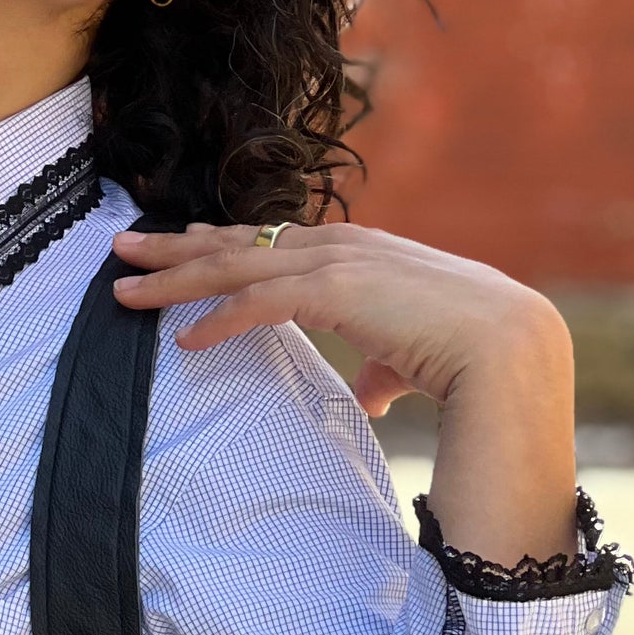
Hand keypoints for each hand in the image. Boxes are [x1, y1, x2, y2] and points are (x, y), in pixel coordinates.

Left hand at [109, 218, 568, 417]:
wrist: (512, 353)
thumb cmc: (472, 358)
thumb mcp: (414, 355)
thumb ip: (385, 368)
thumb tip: (375, 395)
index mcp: (360, 252)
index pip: (273, 239)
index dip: (221, 241)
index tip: (179, 243)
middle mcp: (343, 246)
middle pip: (240, 240)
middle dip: (176, 245)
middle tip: (121, 247)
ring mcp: (339, 263)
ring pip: (236, 264)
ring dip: (174, 277)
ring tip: (123, 289)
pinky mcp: (338, 291)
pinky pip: (260, 301)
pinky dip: (218, 318)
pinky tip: (184, 338)